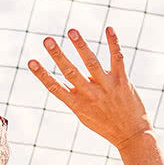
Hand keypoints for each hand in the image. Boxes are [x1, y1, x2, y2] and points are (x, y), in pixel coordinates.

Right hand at [29, 27, 151, 148]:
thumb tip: (64, 78)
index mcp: (77, 104)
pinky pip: (117, 59)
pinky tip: (109, 29)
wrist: (132, 135)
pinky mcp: (122, 81)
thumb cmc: (105, 124)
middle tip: (47, 40)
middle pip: (71, 72)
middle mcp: (91, 94)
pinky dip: (113, 43)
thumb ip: (74, 97)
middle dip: (58, 55)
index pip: (55, 87)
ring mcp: (107, 87)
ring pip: (92, 63)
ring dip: (81, 46)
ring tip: (72, 31)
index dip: (42, 74)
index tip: (31, 61)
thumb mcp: (84, 115)